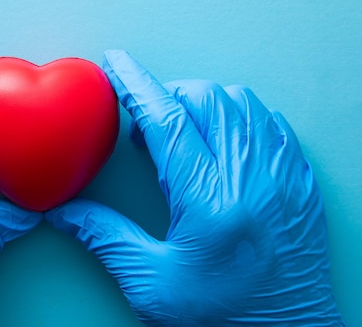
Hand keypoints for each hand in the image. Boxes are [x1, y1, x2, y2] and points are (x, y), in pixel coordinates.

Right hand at [46, 50, 343, 325]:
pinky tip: (220, 141)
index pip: (167, 121)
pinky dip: (238, 117)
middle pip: (205, 99)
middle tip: (145, 125)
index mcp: (210, 202)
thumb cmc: (226, 315)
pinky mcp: (300, 179)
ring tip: (181, 134)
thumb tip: (63, 213)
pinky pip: (270, 121)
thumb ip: (105, 237)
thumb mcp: (151, 282)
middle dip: (166, 96)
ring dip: (202, 103)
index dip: (135, 85)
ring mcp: (283, 175)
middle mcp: (252, 178)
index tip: (116, 64)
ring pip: (241, 103)